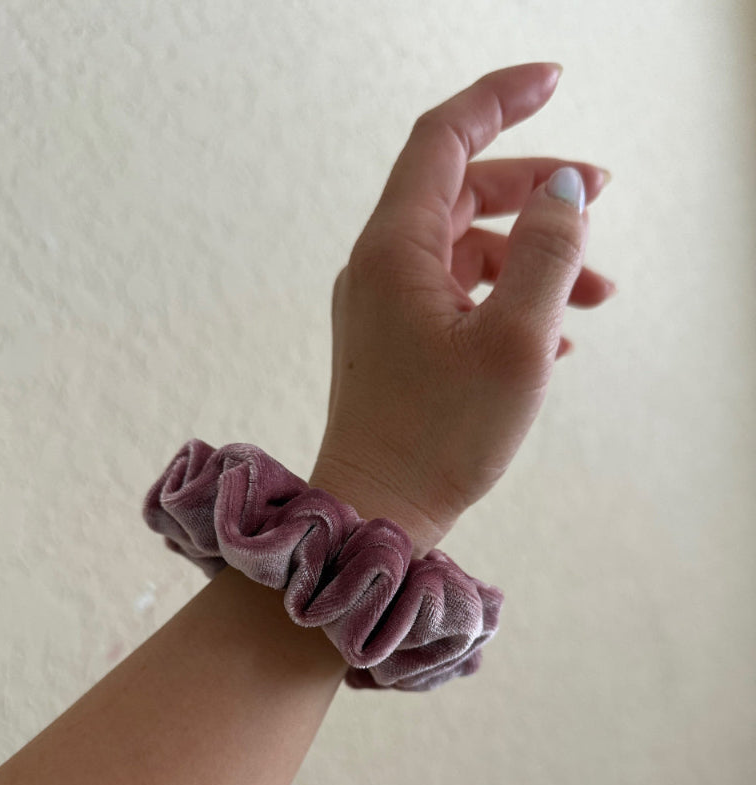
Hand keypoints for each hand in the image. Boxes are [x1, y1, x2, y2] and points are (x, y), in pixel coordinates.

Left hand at [309, 62, 614, 556]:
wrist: (375, 512)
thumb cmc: (439, 437)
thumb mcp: (516, 342)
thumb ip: (547, 254)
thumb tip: (565, 190)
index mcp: (396, 248)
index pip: (445, 138)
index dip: (500, 97)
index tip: (554, 79)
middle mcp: (381, 265)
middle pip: (462, 191)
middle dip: (535, 188)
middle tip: (601, 196)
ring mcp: (384, 305)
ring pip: (466, 250)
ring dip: (532, 259)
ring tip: (597, 294)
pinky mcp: (395, 343)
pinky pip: (456, 295)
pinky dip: (506, 297)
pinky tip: (554, 333)